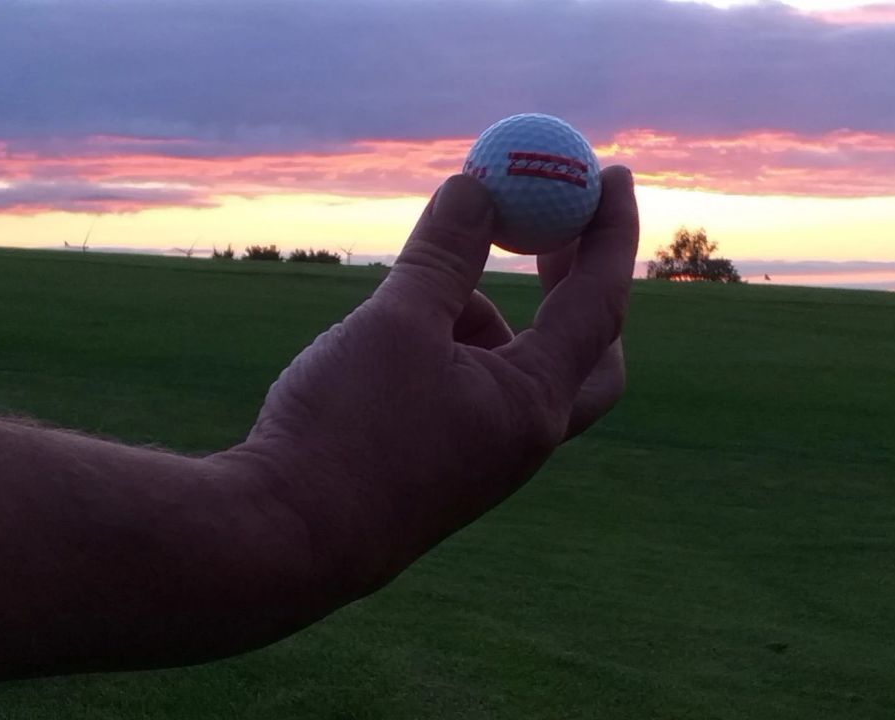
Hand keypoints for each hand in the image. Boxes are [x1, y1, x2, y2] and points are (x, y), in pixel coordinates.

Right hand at [231, 167, 638, 594]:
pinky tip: (394, 334)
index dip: (610, 231)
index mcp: (532, 404)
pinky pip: (469, 392)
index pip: (599, 303)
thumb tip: (477, 187)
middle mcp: (523, 437)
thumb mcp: (397, 323)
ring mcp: (484, 457)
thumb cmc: (346, 432)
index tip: (610, 171)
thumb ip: (444, 253)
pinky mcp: (444, 467)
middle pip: (588, 355)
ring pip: (515, 370)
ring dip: (492, 314)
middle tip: (549, 231)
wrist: (283, 542)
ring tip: (428, 286)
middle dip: (577, 288)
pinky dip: (452, 348)